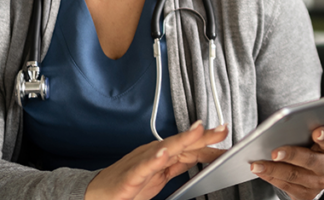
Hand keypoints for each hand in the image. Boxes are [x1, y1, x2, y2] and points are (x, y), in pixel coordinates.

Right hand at [85, 121, 228, 199]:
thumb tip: (201, 155)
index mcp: (162, 155)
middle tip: (222, 129)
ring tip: (198, 132)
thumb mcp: (160, 176)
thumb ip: (179, 165)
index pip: (189, 146)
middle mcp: (153, 154)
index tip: (227, 137)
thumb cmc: (127, 185)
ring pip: (165, 149)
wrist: (97, 194)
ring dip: (182, 140)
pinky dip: (153, 159)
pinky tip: (163, 154)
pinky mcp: (130, 176)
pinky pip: (143, 167)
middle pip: (182, 143)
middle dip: (202, 136)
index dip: (208, 141)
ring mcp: (141, 163)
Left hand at [250, 127, 323, 199]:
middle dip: (291, 155)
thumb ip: (303, 132)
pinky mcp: (306, 194)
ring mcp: (318, 183)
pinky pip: (285, 185)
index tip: (316, 131)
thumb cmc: (308, 148)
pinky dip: (270, 177)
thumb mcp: (311, 139)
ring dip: (272, 170)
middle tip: (274, 153)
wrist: (313, 173)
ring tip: (256, 164)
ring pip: (294, 175)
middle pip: (309, 160)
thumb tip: (281, 129)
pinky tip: (259, 171)